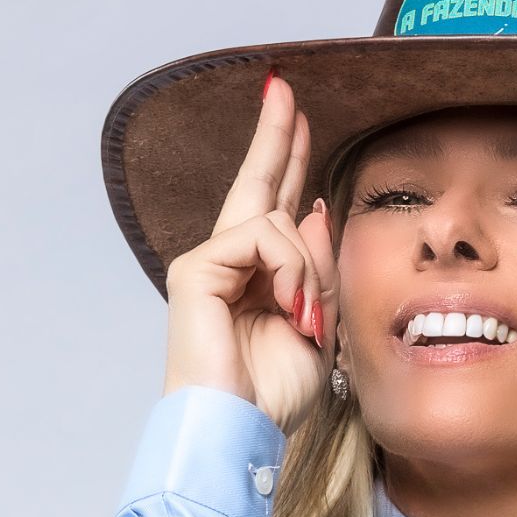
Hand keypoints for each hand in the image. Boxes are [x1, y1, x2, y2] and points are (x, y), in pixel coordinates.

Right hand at [161, 72, 338, 437]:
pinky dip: (288, 272)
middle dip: (276, 134)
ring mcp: (209, 261)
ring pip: (277, 220)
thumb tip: (311, 208)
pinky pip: (260, 239)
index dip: (289, 158)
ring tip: (306, 318)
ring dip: (307, 269)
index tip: (299, 116)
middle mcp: (231, 260)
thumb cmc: (275, 391)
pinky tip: (290, 308)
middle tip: (283, 87)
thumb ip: (317, 266)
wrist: (241, 428)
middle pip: (258, 181)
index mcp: (260, 273)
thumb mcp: (320, 321)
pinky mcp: (196, 268)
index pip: (276, 202)